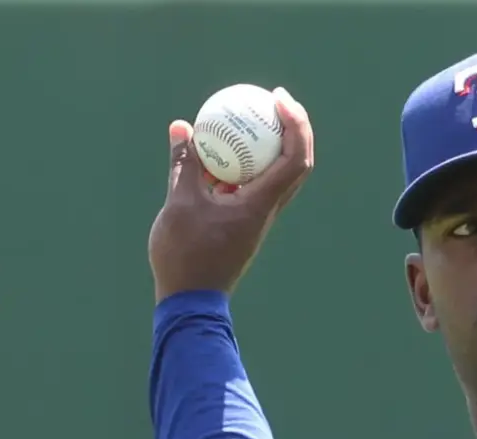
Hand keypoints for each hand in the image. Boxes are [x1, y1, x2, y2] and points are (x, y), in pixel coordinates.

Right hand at [147, 86, 314, 301]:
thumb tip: (182, 126)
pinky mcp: (244, 223)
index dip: (297, 125)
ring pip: (276, 175)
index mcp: (261, 204)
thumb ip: (183, 163)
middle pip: (296, 163)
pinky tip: (222, 150)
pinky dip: (245, 164)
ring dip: (271, 145)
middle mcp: (268, 210)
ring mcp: (258, 218)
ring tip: (251, 117)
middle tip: (275, 99)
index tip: (280, 100)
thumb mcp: (179, 203)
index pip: (296, 160)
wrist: (191, 300)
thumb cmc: (186, 255)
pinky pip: (252, 185)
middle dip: (293, 127)